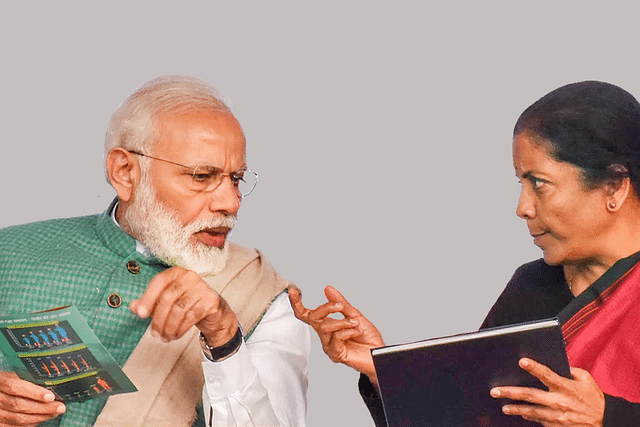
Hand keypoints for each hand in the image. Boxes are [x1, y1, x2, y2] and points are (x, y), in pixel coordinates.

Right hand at [0, 372, 64, 425]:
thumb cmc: (3, 383)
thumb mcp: (11, 376)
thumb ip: (25, 379)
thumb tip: (48, 383)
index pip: (14, 387)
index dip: (34, 392)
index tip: (51, 396)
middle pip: (18, 405)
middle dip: (42, 407)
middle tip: (60, 407)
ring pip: (17, 418)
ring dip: (39, 417)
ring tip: (54, 413)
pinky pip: (14, 426)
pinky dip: (30, 423)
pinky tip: (41, 418)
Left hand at [130, 267, 237, 346]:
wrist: (213, 313)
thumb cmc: (188, 305)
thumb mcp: (166, 302)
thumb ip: (149, 303)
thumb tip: (133, 306)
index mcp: (177, 272)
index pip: (159, 281)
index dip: (148, 298)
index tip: (140, 314)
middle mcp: (190, 276)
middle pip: (168, 298)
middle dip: (158, 319)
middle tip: (154, 333)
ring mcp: (202, 288)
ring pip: (179, 309)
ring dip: (169, 327)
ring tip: (165, 336)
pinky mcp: (210, 300)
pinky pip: (191, 317)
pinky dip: (180, 329)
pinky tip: (176, 334)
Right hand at [289, 285, 384, 385]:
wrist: (379, 354)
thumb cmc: (367, 337)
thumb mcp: (355, 315)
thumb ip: (340, 303)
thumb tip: (328, 289)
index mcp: (328, 324)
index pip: (307, 314)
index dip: (297, 304)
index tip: (292, 292)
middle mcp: (326, 335)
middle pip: (313, 318)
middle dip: (326, 308)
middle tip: (339, 306)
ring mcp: (329, 345)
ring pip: (325, 327)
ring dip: (342, 322)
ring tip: (355, 323)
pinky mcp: (336, 355)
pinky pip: (335, 339)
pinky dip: (347, 331)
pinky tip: (355, 332)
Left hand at [490, 358, 604, 426]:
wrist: (606, 422)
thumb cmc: (594, 399)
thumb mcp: (586, 379)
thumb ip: (569, 370)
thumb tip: (556, 363)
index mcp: (565, 387)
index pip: (547, 375)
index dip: (534, 367)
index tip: (521, 361)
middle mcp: (559, 401)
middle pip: (530, 395)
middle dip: (511, 392)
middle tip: (495, 391)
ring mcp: (556, 416)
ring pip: (531, 412)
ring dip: (515, 409)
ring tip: (503, 407)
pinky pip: (538, 421)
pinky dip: (528, 417)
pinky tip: (519, 413)